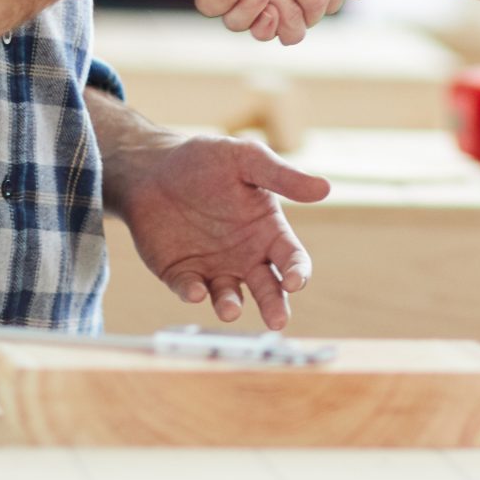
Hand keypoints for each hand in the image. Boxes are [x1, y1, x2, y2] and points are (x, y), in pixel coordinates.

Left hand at [109, 132, 331, 326]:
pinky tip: (196, 291)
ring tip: (231, 309)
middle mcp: (245, 256)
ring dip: (231, 305)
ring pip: (229, 297)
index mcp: (268, 231)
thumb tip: (325, 187)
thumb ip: (282, 176)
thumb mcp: (247, 159)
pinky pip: (190, 289)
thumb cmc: (207, 159)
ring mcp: (213, 268)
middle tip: (277, 321)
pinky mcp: (181, 274)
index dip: (297, 272)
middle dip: (274, 305)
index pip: (291, 259)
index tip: (294, 281)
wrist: (154, 166)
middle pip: (267, 289)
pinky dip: (193, 293)